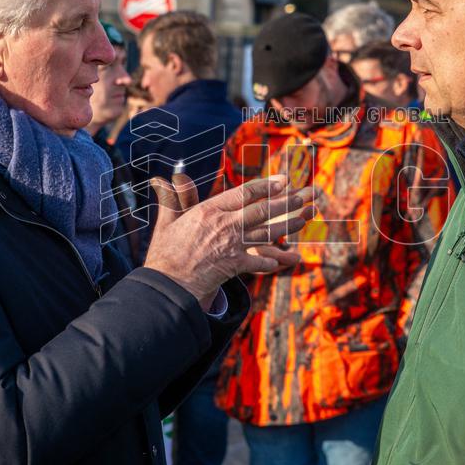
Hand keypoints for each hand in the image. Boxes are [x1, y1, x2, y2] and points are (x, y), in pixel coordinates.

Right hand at [144, 174, 314, 310]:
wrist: (167, 284)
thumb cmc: (164, 253)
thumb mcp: (166, 222)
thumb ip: (171, 199)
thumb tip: (161, 180)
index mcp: (209, 210)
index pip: (244, 193)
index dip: (266, 186)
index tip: (283, 180)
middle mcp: (225, 224)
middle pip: (262, 210)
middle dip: (285, 202)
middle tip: (303, 196)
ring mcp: (232, 245)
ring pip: (266, 232)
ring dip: (287, 226)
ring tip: (304, 219)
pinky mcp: (235, 265)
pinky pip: (259, 262)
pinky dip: (273, 261)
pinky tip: (284, 260)